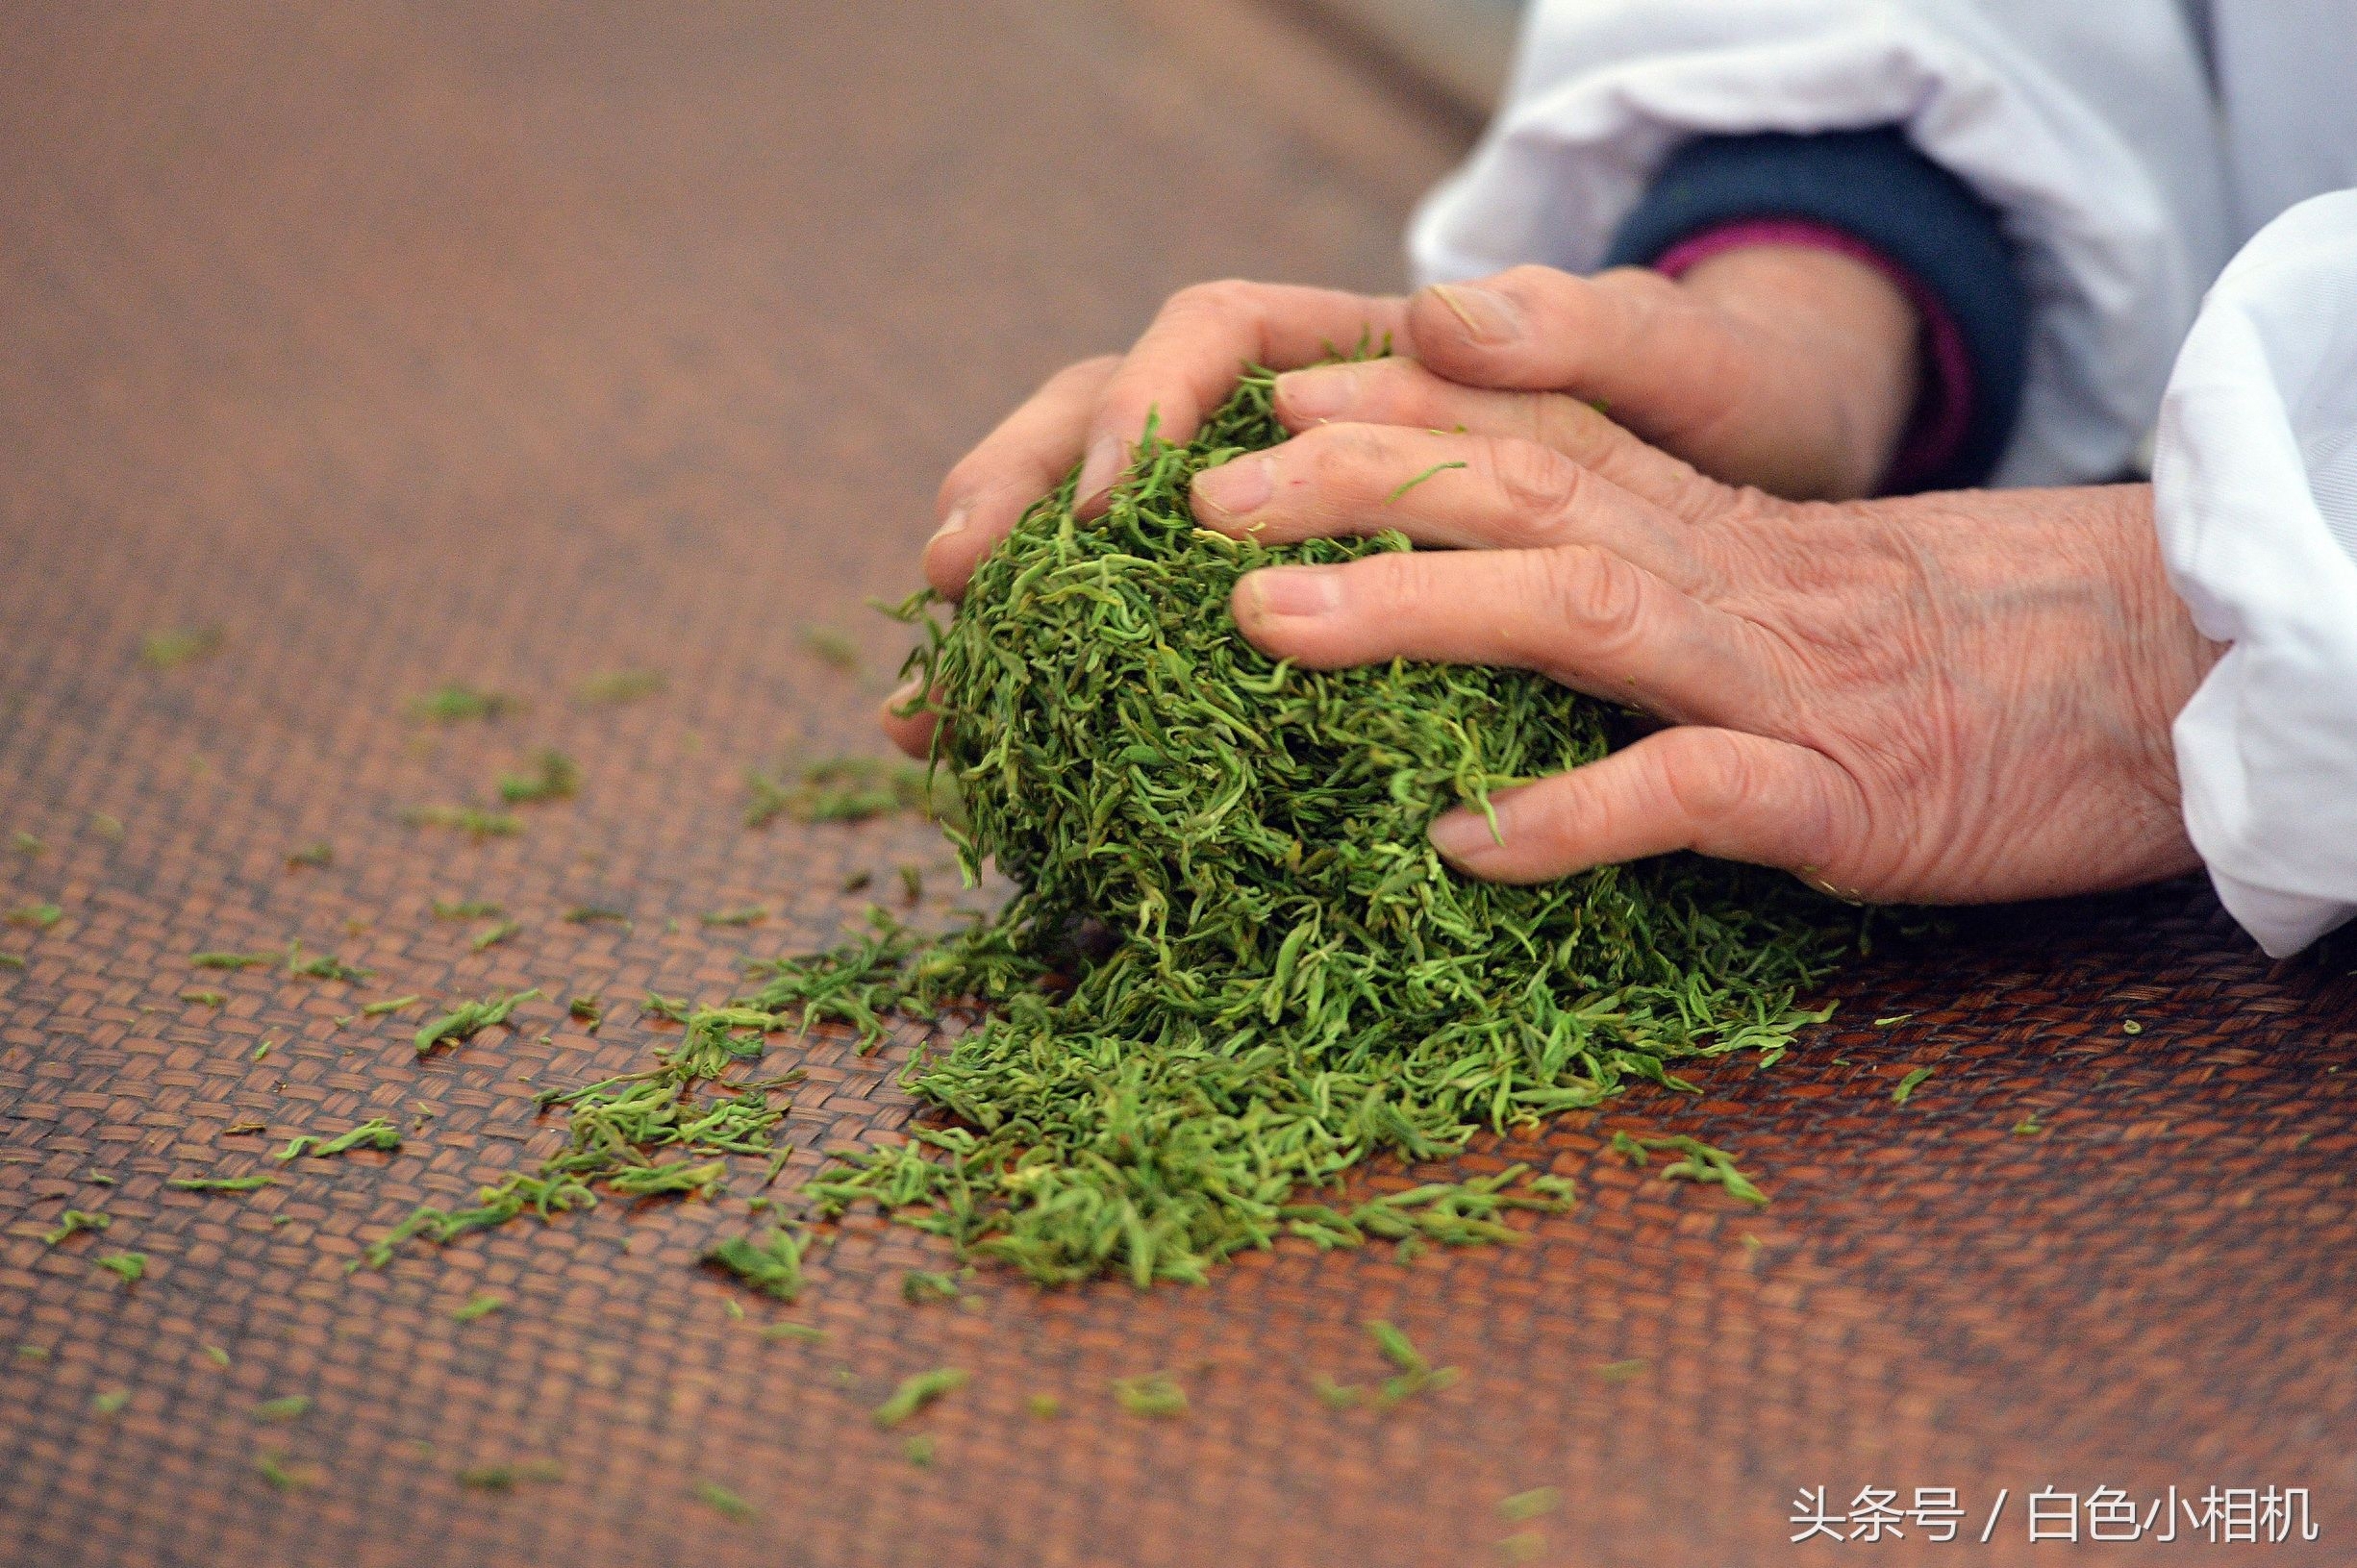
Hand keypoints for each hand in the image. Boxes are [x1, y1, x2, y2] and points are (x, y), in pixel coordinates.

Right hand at [914, 249, 1920, 603]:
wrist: (1793, 524)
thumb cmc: (1739, 427)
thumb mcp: (1700, 372)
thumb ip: (1593, 332)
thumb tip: (1438, 308)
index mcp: (1380, 345)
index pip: (1218, 332)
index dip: (1149, 402)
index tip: (1121, 504)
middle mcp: (1310, 421)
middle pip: (1116, 418)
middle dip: (1020, 488)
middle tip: (950, 576)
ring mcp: (1291, 520)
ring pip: (1108, 530)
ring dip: (1012, 593)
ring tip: (936, 682)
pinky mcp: (1298, 611)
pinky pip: (1157, 634)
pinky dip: (1074, 685)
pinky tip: (1009, 749)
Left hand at [1189, 360, 2218, 904]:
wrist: (2139, 681)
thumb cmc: (1935, 652)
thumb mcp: (1774, 579)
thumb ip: (1639, 565)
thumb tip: (1477, 593)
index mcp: (1700, 525)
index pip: (1525, 431)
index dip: (1386, 411)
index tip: (1258, 409)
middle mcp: (1716, 575)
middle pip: (1516, 488)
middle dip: (1349, 482)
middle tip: (1196, 503)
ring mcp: (1772, 678)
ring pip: (1576, 609)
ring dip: (1415, 605)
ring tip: (1268, 622)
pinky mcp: (1835, 792)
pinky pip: (1686, 793)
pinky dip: (1570, 814)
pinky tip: (1464, 844)